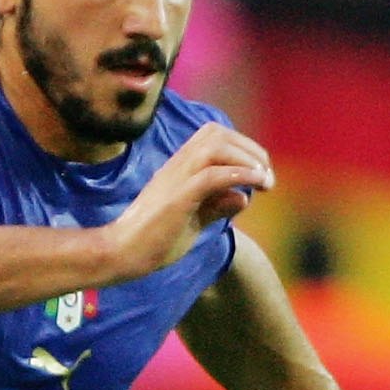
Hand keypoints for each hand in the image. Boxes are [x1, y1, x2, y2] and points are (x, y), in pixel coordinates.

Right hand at [107, 124, 274, 281]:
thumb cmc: (154, 241)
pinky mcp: (178, 198)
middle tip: (268, 176)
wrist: (122, 255)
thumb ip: (215, 207)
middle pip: (217, 134)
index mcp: (178, 168)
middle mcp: (177, 166)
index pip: (213, 136)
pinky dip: (239, 175)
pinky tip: (255, 186)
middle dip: (250, 149)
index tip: (259, 172)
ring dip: (247, 159)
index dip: (242, 147)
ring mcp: (176, 179)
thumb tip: (243, 197)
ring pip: (215, 147)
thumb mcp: (192, 222)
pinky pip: (212, 175)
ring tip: (265, 181)